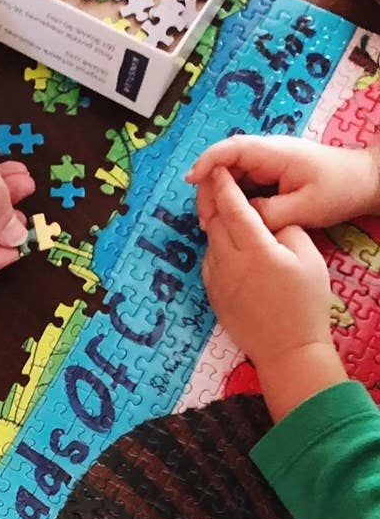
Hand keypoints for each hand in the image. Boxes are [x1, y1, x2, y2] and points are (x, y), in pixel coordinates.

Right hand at [186, 134, 379, 230]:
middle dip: (208, 189)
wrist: (362, 182)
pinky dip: (230, 200)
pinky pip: (241, 184)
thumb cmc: (338, 189)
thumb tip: (240, 217)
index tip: (191, 180)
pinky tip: (228, 219)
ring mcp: (266, 163)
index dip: (207, 162)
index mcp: (274, 153)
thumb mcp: (303, 208)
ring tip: (212, 225)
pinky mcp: (268, 174)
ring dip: (217, 197)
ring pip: (229, 176)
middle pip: (224, 164)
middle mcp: (266, 153)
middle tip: (205, 222)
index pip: (232, 149)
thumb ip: (267, 213)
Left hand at [197, 166, 345, 420]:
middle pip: (214, 222)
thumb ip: (286, 229)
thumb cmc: (305, 303)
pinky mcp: (213, 297)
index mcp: (256, 249)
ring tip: (220, 210)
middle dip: (212, 199)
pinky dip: (215, 248)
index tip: (217, 168)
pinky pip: (209, 263)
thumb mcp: (308, 257)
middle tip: (213, 181)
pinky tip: (226, 246)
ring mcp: (217, 281)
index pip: (234, 208)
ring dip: (214, 225)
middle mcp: (230, 263)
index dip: (224, 185)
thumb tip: (268, 219)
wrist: (288, 350)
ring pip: (210, 242)